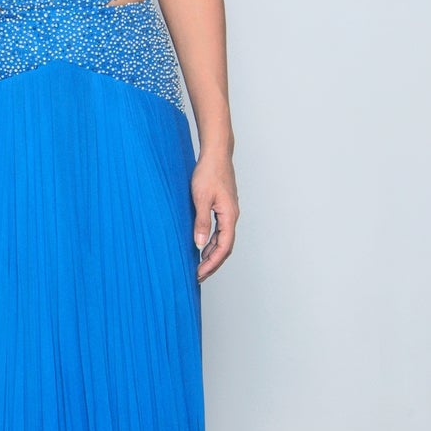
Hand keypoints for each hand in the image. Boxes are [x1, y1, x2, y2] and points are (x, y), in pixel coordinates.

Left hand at [191, 150, 238, 281]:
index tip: (200, 273)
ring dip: (211, 253)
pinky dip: (211, 241)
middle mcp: (232, 216)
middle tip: (198, 276)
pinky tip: (201, 245)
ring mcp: (229, 212)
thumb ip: (201, 222)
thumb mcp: (201, 199)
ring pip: (222, 240)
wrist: (216, 154)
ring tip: (198, 265)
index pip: (223, 247)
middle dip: (212, 263)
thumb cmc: (209, 172)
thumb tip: (199, 245)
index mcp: (229, 216)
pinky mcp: (223, 207)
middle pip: (225, 247)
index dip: (212, 263)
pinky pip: (219, 230)